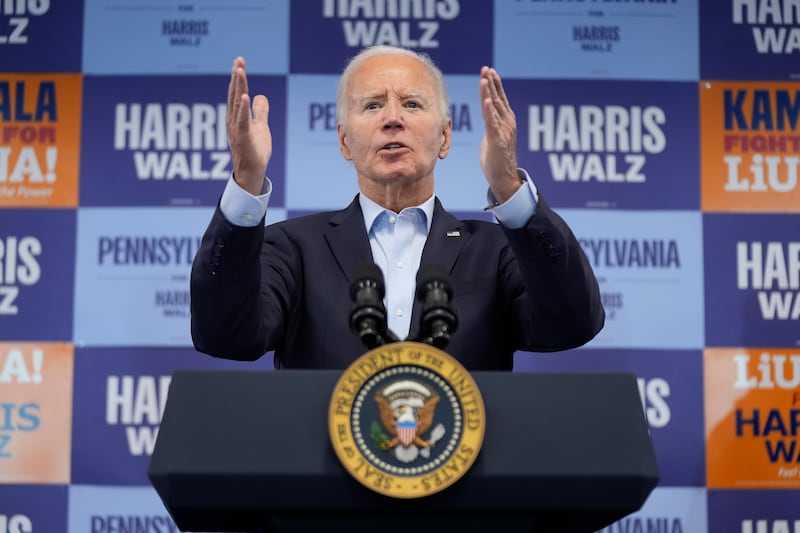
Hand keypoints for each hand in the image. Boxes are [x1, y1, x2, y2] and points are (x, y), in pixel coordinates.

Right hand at [227, 56, 271, 194]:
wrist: (252, 173)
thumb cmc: (255, 151)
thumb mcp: (261, 127)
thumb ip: (260, 112)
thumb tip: (260, 96)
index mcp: (237, 116)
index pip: (236, 92)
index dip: (238, 77)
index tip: (239, 61)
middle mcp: (233, 120)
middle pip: (234, 94)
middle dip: (237, 76)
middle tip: (239, 60)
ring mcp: (236, 129)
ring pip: (236, 104)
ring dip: (238, 86)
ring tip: (240, 70)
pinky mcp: (242, 138)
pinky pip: (242, 121)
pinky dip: (242, 108)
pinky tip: (244, 96)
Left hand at [479, 66, 519, 203]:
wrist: (504, 178)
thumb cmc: (497, 160)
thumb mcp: (493, 137)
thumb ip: (492, 125)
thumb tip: (488, 116)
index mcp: (506, 122)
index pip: (499, 99)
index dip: (494, 84)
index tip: (489, 71)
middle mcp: (507, 123)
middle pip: (498, 99)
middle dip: (491, 83)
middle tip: (486, 68)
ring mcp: (503, 132)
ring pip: (495, 108)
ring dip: (490, 92)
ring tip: (485, 78)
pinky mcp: (498, 141)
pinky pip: (492, 123)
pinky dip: (490, 111)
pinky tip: (487, 100)